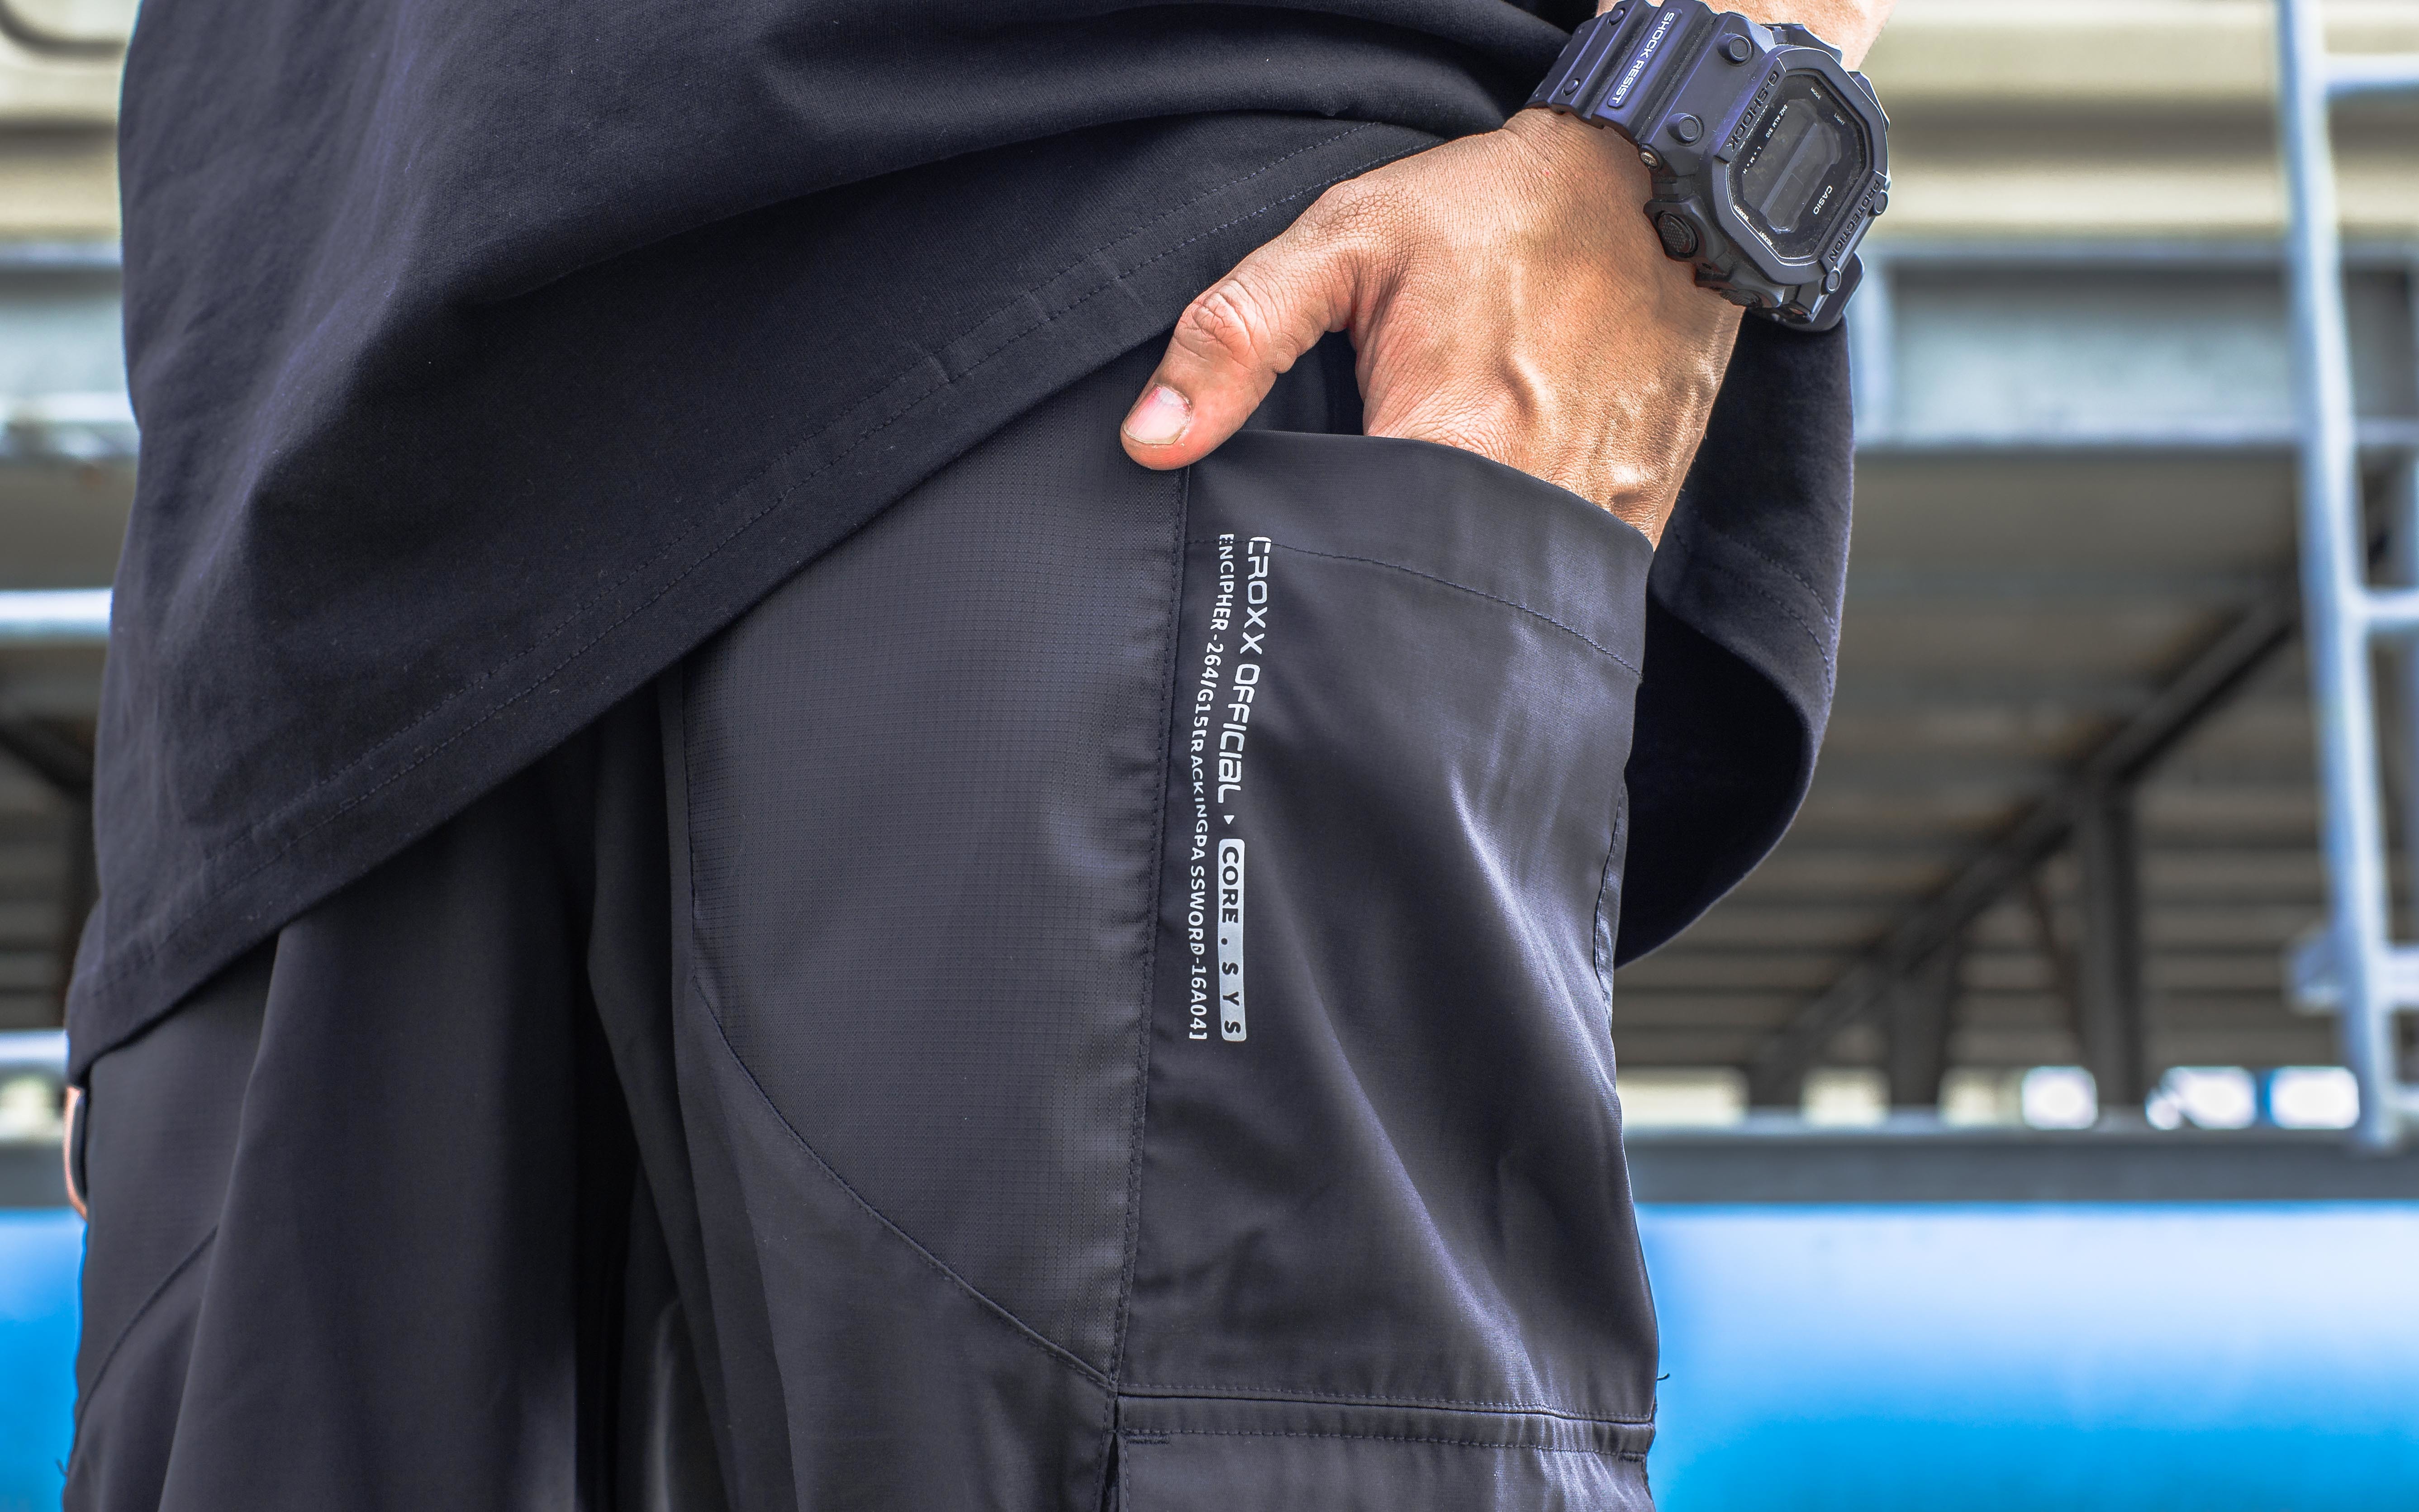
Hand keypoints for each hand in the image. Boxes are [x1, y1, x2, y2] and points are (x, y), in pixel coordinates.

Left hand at [1121, 0, 1892, 545]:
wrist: (1656, 186)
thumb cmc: (1493, 212)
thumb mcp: (1346, 240)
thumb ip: (1237, 335)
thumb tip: (1149, 442)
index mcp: (1448, 444)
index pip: (1354, 575)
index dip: (1312, 595)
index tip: (1287, 593)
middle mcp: (1530, 501)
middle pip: (1427, 609)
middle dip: (1379, 617)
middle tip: (1343, 591)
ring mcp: (1596, 517)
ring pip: (1503, 612)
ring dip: (1452, 606)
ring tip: (1411, 586)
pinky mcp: (1639, 516)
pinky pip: (1569, 588)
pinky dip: (1522, 587)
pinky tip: (1486, 560)